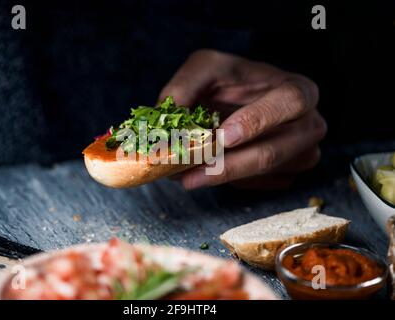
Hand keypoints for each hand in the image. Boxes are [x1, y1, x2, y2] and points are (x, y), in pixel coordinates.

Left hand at [159, 50, 326, 189]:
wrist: (244, 100)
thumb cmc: (231, 81)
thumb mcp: (206, 68)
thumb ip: (185, 87)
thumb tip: (166, 118)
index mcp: (298, 90)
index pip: (289, 103)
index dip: (257, 121)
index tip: (223, 137)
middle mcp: (308, 124)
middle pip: (274, 152)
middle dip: (228, 166)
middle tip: (189, 175)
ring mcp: (302, 153)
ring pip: (263, 174)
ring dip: (224, 177)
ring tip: (187, 174)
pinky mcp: (287, 174)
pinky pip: (259, 185)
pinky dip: (230, 182)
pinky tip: (208, 171)